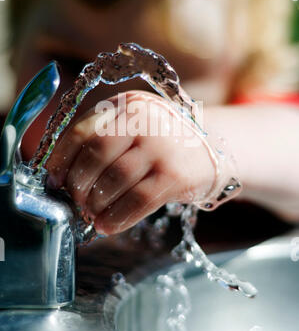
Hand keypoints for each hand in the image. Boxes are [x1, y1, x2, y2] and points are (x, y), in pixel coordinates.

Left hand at [47, 91, 214, 234]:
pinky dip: (117, 217)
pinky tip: (108, 225)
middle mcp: (145, 118)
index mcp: (128, 104)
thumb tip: (61, 177)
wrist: (213, 151)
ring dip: (96, 204)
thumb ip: (102, 141)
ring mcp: (163, 145)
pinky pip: (137, 201)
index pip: (82, 131)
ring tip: (92, 214)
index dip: (61, 159)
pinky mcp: (176, 174)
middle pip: (97, 153)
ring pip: (115, 179)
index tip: (53, 180)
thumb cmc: (162, 144)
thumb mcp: (134, 128)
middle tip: (76, 200)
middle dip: (79, 183)